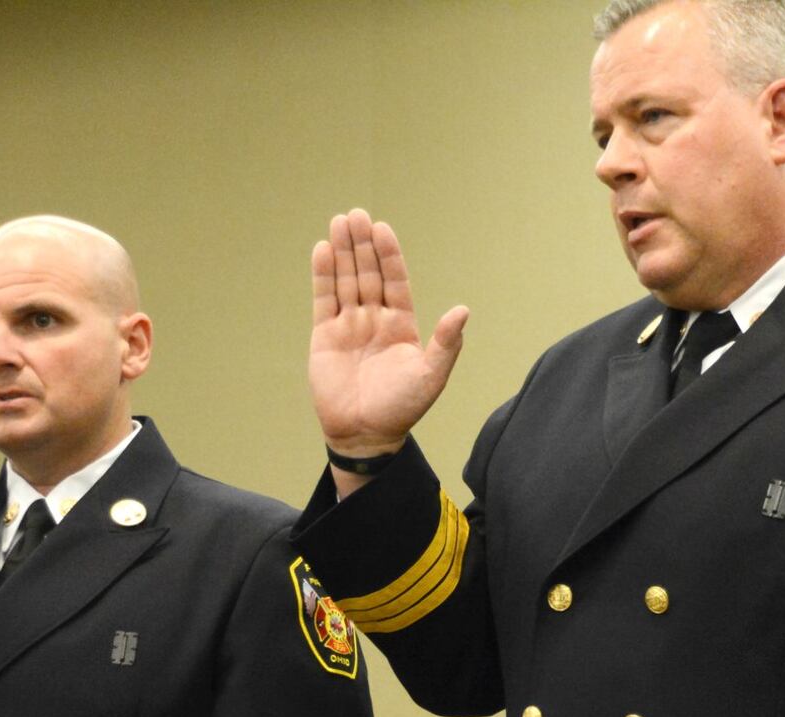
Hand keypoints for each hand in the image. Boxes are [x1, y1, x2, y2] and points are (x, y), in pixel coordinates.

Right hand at [309, 209, 468, 466]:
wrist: (365, 434)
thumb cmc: (401, 408)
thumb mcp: (431, 376)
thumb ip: (446, 343)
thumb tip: (462, 310)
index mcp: (401, 324)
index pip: (395, 280)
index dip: (389, 255)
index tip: (382, 229)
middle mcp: (374, 319)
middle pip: (367, 273)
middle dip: (362, 244)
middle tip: (356, 215)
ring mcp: (348, 326)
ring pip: (345, 280)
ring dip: (342, 251)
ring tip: (339, 222)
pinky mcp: (325, 337)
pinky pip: (323, 300)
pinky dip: (323, 276)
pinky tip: (322, 250)